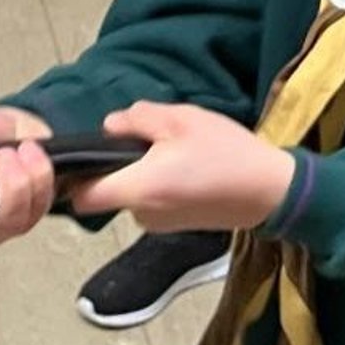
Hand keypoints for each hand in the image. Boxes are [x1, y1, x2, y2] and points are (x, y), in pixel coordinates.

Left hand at [66, 102, 296, 233]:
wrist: (270, 191)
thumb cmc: (227, 153)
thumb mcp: (182, 120)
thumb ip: (138, 119)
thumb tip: (109, 126)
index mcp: (139, 188)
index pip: (82, 198)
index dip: (74, 178)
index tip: (84, 156)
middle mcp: (142, 213)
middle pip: (109, 192)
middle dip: (120, 166)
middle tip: (151, 140)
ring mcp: (159, 224)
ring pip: (132, 195)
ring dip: (144, 174)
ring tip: (177, 151)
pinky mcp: (176, 225)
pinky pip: (153, 202)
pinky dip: (161, 186)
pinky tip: (189, 168)